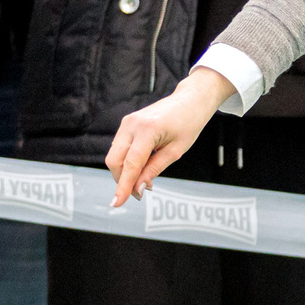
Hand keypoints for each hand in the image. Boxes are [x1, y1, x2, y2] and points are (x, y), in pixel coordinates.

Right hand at [105, 68, 234, 207]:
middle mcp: (132, 124)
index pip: (130, 164)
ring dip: (125, 172)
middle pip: (115, 161)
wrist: (190, 101)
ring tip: (145, 181)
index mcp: (147, 129)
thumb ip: (154, 170)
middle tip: (140, 194)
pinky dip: (127, 162)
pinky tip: (142, 168)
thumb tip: (138, 188)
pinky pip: (120, 148)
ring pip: (114, 155)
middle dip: (122, 180)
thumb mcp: (175, 151)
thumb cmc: (188, 123)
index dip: (123, 186)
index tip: (117, 203)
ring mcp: (127, 122)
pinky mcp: (127, 124)